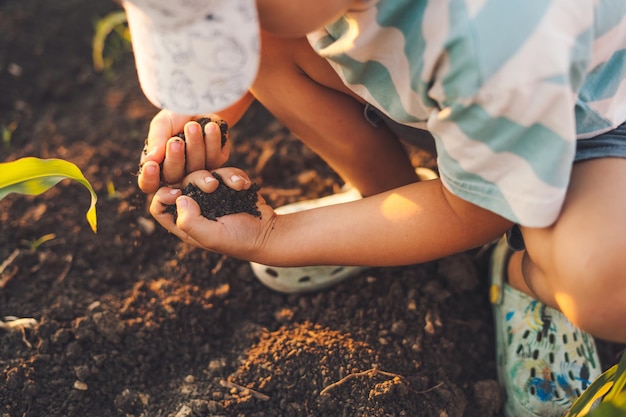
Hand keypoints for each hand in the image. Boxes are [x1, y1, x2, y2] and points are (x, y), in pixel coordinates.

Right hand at [138, 109, 230, 192]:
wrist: (202, 104)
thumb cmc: (177, 117)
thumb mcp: (162, 124)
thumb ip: (156, 141)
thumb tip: (149, 161)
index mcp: (158, 166)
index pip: (148, 183)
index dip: (149, 179)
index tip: (151, 166)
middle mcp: (177, 173)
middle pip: (173, 178)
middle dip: (174, 159)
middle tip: (176, 141)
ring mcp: (197, 171)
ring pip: (196, 169)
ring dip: (194, 146)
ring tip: (193, 126)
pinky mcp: (216, 163)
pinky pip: (214, 160)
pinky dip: (212, 141)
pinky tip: (211, 127)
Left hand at [150, 167, 276, 259]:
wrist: (268, 232)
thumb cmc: (239, 240)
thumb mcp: (211, 236)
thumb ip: (190, 221)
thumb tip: (179, 197)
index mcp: (184, 223)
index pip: (159, 206)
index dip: (163, 196)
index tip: (178, 193)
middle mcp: (194, 207)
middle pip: (180, 182)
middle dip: (196, 180)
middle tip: (212, 186)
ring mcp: (210, 195)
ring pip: (201, 173)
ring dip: (219, 177)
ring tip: (237, 186)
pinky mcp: (226, 185)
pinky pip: (222, 171)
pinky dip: (234, 176)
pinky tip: (244, 185)